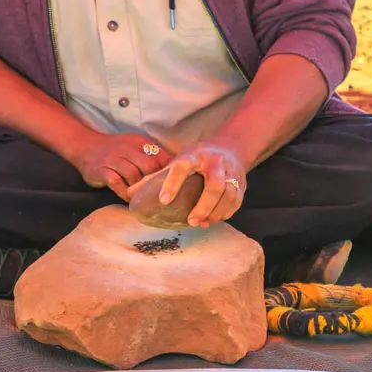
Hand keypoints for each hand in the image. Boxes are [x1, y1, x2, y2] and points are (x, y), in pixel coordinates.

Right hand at [70, 132, 171, 200]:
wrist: (85, 147)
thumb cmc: (115, 150)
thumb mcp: (134, 146)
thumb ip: (152, 156)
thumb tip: (174, 171)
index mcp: (139, 142)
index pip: (160, 156)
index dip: (167, 171)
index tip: (172, 183)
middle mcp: (127, 149)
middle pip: (149, 166)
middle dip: (154, 181)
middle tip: (157, 194)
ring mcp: (113, 159)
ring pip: (133, 175)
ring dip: (139, 189)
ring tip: (143, 198)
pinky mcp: (102, 170)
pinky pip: (116, 183)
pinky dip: (124, 193)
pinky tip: (128, 199)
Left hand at [132, 142, 247, 227]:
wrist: (231, 148)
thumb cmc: (197, 158)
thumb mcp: (177, 161)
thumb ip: (155, 177)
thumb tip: (130, 194)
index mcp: (195, 155)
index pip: (182, 167)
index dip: (173, 183)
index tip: (164, 200)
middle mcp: (215, 162)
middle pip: (215, 184)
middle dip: (203, 205)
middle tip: (191, 221)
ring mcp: (231, 172)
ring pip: (229, 194)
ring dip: (216, 212)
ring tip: (202, 223)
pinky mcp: (242, 182)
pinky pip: (237, 200)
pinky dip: (226, 212)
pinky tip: (214, 220)